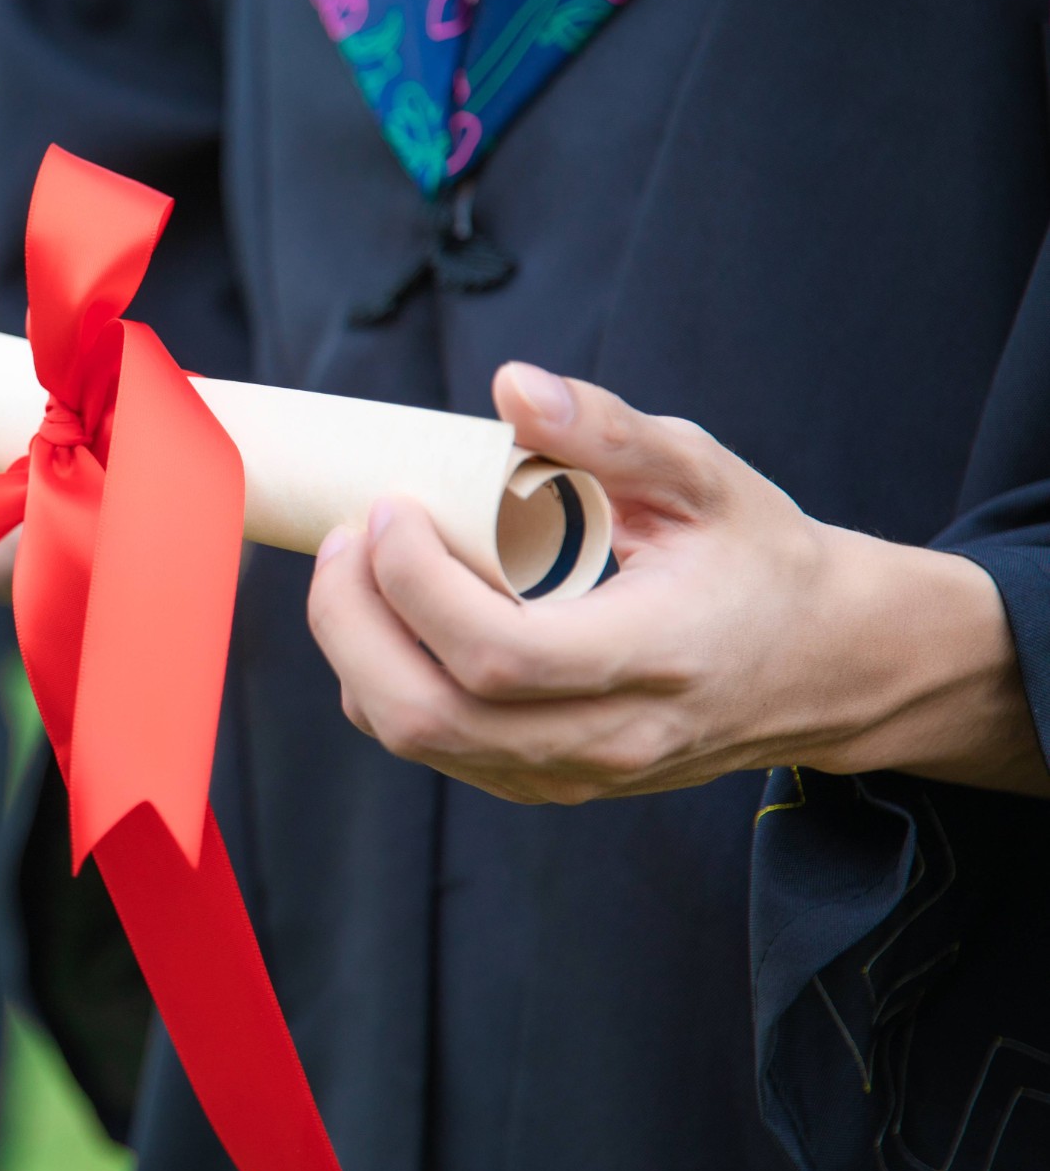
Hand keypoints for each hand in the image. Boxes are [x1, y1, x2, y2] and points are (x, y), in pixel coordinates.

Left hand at [308, 364, 1048, 803]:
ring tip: (357, 566)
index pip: (497, 654)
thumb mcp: (705, 476)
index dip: (414, 583)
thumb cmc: (758, 557)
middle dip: (353, 623)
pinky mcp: (550, 785)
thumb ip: (611, 430)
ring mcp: (576, 775)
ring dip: (356, 653)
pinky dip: (385, 685)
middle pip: (431, 716)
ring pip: (420, 740)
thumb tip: (511, 385)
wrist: (824, 662)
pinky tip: (390, 616)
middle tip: (346, 537)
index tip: (390, 507)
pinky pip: (438, 749)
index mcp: (654, 660)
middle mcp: (609, 739)